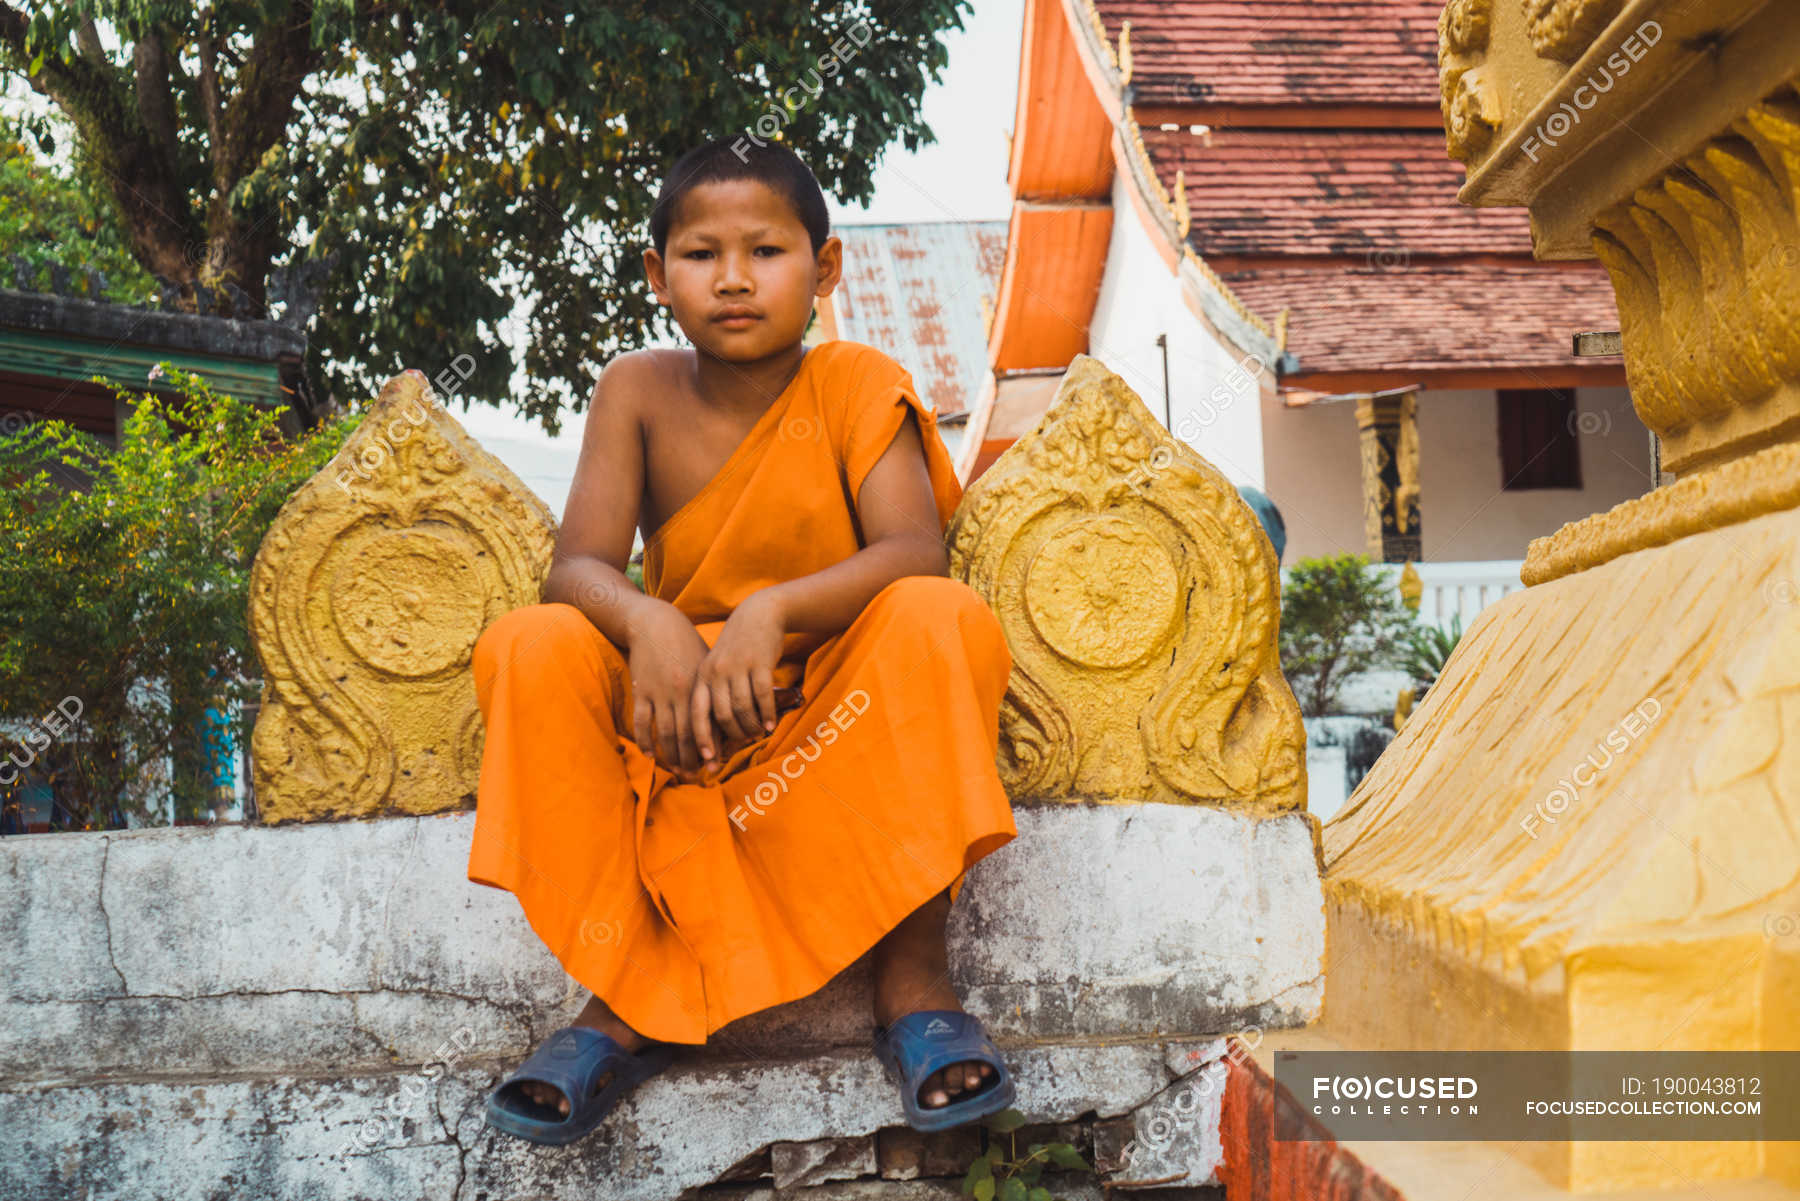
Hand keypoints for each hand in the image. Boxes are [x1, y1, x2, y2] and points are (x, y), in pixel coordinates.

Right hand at [624, 600, 713, 772]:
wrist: (656, 624)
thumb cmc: (686, 645)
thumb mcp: (707, 664)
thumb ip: (716, 689)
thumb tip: (733, 714)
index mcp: (702, 686)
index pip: (709, 723)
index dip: (713, 746)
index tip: (717, 765)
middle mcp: (682, 692)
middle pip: (689, 734)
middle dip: (694, 758)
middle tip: (698, 776)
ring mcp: (660, 693)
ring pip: (667, 732)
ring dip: (673, 755)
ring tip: (679, 771)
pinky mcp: (641, 691)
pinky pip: (642, 722)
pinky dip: (646, 740)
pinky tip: (651, 754)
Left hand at [689, 589, 786, 764]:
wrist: (758, 615)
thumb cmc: (736, 648)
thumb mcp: (716, 666)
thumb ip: (712, 693)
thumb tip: (713, 732)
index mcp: (702, 676)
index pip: (697, 714)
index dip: (702, 739)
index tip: (708, 760)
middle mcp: (717, 673)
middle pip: (722, 716)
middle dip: (732, 737)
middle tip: (743, 744)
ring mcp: (738, 667)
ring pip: (743, 709)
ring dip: (751, 726)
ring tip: (758, 734)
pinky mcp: (760, 663)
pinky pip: (763, 696)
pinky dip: (767, 714)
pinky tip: (771, 725)